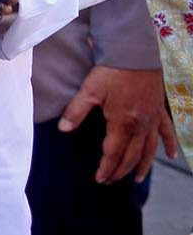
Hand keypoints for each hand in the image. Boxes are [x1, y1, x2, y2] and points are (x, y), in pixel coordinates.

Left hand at [60, 65, 179, 183]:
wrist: (135, 53)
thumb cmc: (111, 71)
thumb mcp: (89, 90)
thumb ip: (76, 111)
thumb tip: (63, 129)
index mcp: (123, 123)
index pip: (113, 153)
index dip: (106, 168)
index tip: (100, 179)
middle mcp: (141, 125)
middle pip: (132, 155)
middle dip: (120, 171)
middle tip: (111, 181)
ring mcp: (153, 118)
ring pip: (150, 149)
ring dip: (143, 165)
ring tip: (137, 179)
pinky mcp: (160, 110)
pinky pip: (167, 131)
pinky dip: (169, 144)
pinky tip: (172, 156)